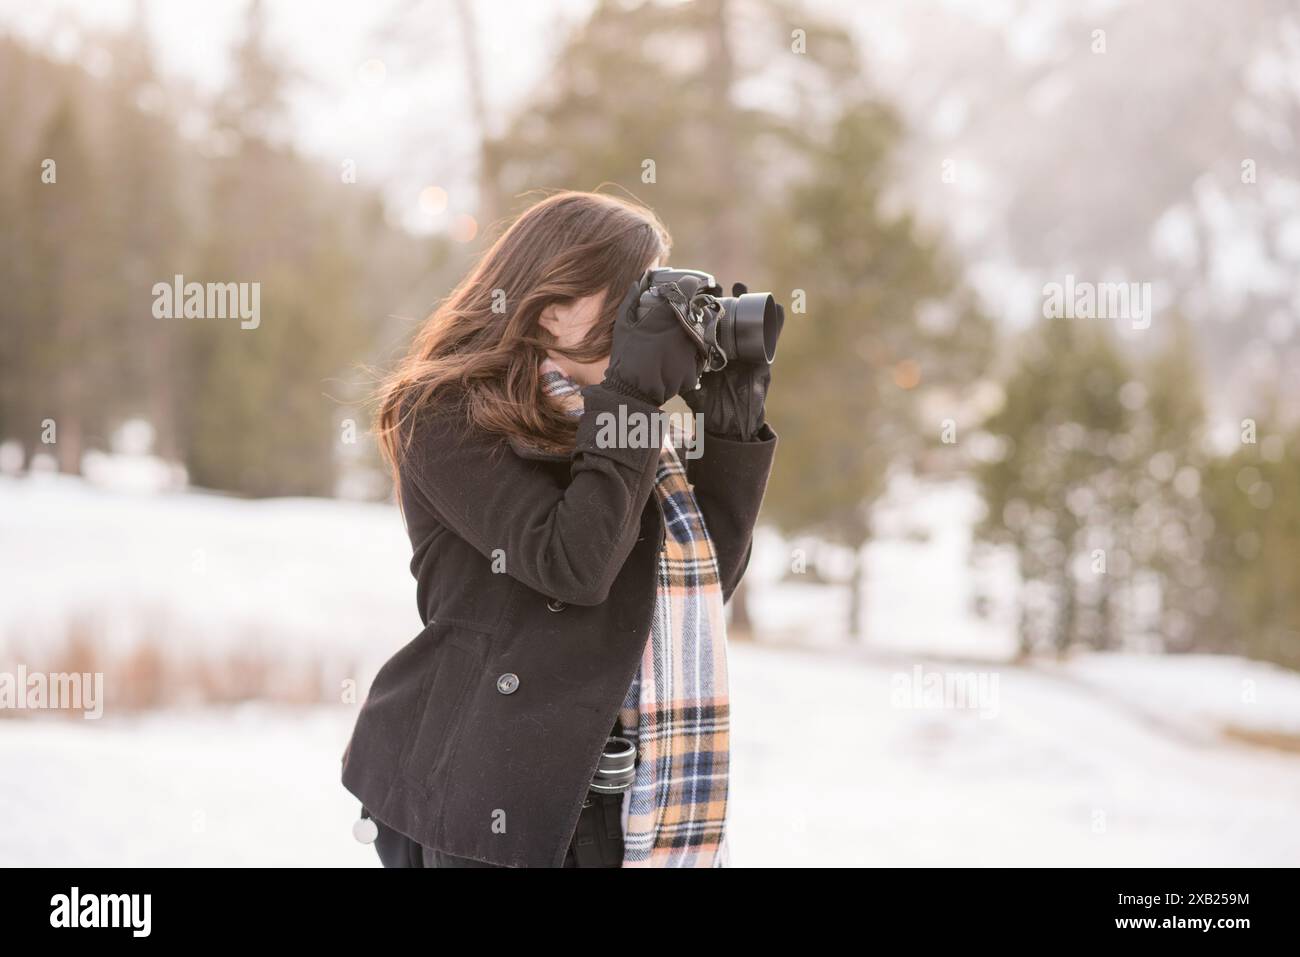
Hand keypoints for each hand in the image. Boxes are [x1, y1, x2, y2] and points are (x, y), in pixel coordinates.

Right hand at [601, 277, 704, 406]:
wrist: (632, 390)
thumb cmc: (625, 355)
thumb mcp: (623, 324)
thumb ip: (631, 299)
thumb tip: (639, 280)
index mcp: (668, 314)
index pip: (690, 287)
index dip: (689, 286)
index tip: (686, 288)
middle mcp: (684, 329)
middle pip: (698, 313)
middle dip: (689, 316)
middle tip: (675, 324)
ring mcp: (692, 350)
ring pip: (700, 336)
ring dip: (691, 338)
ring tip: (672, 347)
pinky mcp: (695, 370)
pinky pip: (697, 359)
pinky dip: (689, 360)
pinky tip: (674, 363)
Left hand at [681, 291, 777, 440]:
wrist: (729, 426)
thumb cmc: (710, 407)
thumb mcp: (691, 387)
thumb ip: (680, 377)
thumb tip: (660, 367)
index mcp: (713, 353)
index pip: (710, 326)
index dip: (706, 311)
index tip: (698, 295)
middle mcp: (731, 351)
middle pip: (730, 321)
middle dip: (727, 301)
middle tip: (722, 284)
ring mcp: (747, 354)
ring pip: (750, 324)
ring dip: (750, 305)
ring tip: (745, 288)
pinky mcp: (763, 362)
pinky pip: (771, 340)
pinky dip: (776, 324)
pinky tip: (777, 309)